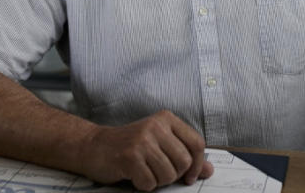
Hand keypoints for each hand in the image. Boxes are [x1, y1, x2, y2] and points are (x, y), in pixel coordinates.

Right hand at [78, 110, 213, 190]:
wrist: (95, 147)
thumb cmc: (131, 147)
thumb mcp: (160, 145)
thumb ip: (185, 156)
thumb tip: (209, 170)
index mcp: (166, 119)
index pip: (197, 143)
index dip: (197, 164)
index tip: (188, 176)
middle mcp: (156, 125)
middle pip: (184, 161)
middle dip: (174, 175)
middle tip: (159, 173)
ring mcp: (143, 139)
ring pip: (168, 174)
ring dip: (157, 181)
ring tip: (145, 172)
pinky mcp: (130, 156)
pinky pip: (150, 182)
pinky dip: (143, 185)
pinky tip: (134, 175)